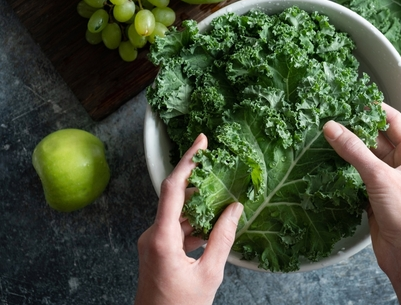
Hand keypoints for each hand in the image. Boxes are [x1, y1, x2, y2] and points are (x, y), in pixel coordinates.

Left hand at [135, 133, 242, 304]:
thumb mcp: (209, 273)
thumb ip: (223, 238)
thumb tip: (235, 209)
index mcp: (161, 238)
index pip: (173, 188)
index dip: (188, 161)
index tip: (201, 141)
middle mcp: (152, 235)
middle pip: (176, 198)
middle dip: (199, 183)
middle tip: (222, 170)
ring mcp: (152, 242)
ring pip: (177, 214)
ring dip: (199, 206)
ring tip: (224, 199)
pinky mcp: (156, 249)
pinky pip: (176, 227)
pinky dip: (194, 223)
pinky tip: (213, 225)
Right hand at [323, 104, 400, 304]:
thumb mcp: (379, 176)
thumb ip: (353, 150)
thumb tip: (332, 127)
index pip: (393, 121)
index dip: (373, 108)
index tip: (351, 100)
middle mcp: (400, 164)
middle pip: (374, 138)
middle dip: (354, 128)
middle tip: (331, 118)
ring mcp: (385, 180)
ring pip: (363, 157)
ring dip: (347, 149)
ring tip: (325, 136)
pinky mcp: (373, 195)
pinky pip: (356, 174)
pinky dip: (343, 169)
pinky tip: (327, 162)